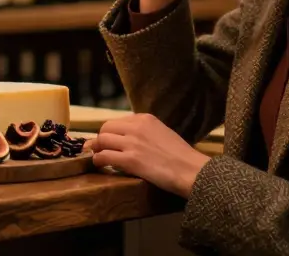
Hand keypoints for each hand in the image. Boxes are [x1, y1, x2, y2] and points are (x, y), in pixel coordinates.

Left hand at [87, 113, 209, 198]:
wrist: (191, 170)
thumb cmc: (181, 156)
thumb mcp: (162, 133)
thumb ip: (145, 133)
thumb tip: (129, 139)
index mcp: (145, 118)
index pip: (118, 121)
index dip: (111, 133)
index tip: (109, 141)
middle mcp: (136, 127)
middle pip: (105, 128)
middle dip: (101, 140)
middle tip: (101, 150)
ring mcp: (132, 142)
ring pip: (101, 141)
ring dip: (97, 150)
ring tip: (99, 158)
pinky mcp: (129, 160)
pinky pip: (103, 157)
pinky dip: (98, 161)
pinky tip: (101, 166)